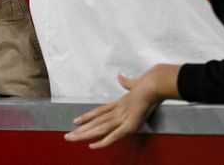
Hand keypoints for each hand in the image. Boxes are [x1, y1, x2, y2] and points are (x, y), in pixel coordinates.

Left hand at [64, 64, 179, 148]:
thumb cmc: (151, 81)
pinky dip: (103, 142)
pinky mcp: (130, 124)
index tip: (77, 121)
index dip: (88, 116)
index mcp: (121, 102)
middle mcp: (119, 109)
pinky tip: (92, 146)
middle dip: (81, 129)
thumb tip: (121, 76)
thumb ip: (128, 82)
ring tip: (72, 139)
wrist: (156, 81)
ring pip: (100, 128)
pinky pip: (114, 135)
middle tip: (67, 136)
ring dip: (85, 134)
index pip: (101, 111)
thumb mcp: (136, 81)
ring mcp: (123, 116)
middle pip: (97, 121)